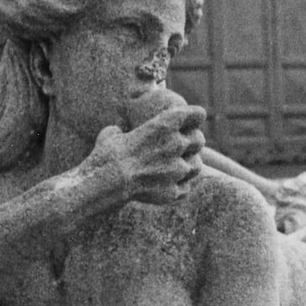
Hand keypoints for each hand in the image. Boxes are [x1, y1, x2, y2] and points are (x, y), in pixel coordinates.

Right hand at [87, 102, 206, 204]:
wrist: (106, 184)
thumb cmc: (105, 156)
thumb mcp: (109, 136)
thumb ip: (118, 132)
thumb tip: (116, 132)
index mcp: (164, 126)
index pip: (196, 115)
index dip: (196, 115)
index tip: (196, 116)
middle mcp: (176, 145)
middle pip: (199, 141)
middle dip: (194, 142)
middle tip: (187, 145)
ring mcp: (178, 170)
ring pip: (197, 166)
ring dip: (189, 165)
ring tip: (179, 168)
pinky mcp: (174, 191)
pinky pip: (185, 188)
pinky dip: (179, 187)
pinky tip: (170, 187)